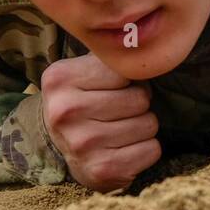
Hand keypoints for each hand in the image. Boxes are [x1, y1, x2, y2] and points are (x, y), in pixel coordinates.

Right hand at [39, 52, 160, 191]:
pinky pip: (151, 150)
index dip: (128, 79)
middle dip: (138, 104)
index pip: (125, 70)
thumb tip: (146, 39)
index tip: (114, 88)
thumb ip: (109, 56)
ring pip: (149, 124)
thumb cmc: (82, 101)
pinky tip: (124, 149)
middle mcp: (65, 112)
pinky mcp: (102, 170)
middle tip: (119, 112)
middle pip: (140, 98)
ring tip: (120, 129)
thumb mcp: (83, 71)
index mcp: (60, 79)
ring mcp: (82, 144)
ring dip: (143, 127)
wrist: (58, 148)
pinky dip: (145, 149)